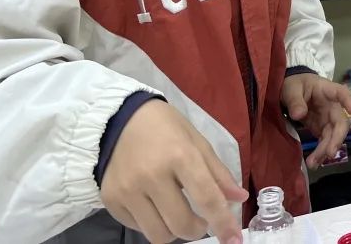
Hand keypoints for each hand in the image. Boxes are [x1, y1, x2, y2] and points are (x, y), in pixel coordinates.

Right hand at [101, 100, 245, 243]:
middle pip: (181, 224)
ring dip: (175, 231)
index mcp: (180, 155)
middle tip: (202, 221)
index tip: (233, 240)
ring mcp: (128, 190)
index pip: (206, 198)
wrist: (118, 119)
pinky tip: (155, 206)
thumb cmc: (164, 127)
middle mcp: (151, 175)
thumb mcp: (196, 141)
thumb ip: (218, 173)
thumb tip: (239, 199)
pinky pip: (137, 228)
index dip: (223, 223)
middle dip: (198, 229)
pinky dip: (152, 224)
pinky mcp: (111, 200)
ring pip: (158, 235)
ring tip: (178, 214)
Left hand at [282, 73, 350, 168]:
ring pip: (334, 136)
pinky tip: (314, 163)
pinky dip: (321, 153)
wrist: (292, 92)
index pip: (341, 93)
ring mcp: (329, 119)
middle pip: (341, 122)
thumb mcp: (291, 89)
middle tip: (330, 152)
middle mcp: (333, 106)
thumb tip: (299, 114)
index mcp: (327, 90)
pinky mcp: (322, 129)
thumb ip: (295, 100)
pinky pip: (325, 142)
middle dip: (337, 138)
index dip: (349, 101)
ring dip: (326, 150)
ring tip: (314, 163)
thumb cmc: (295, 85)